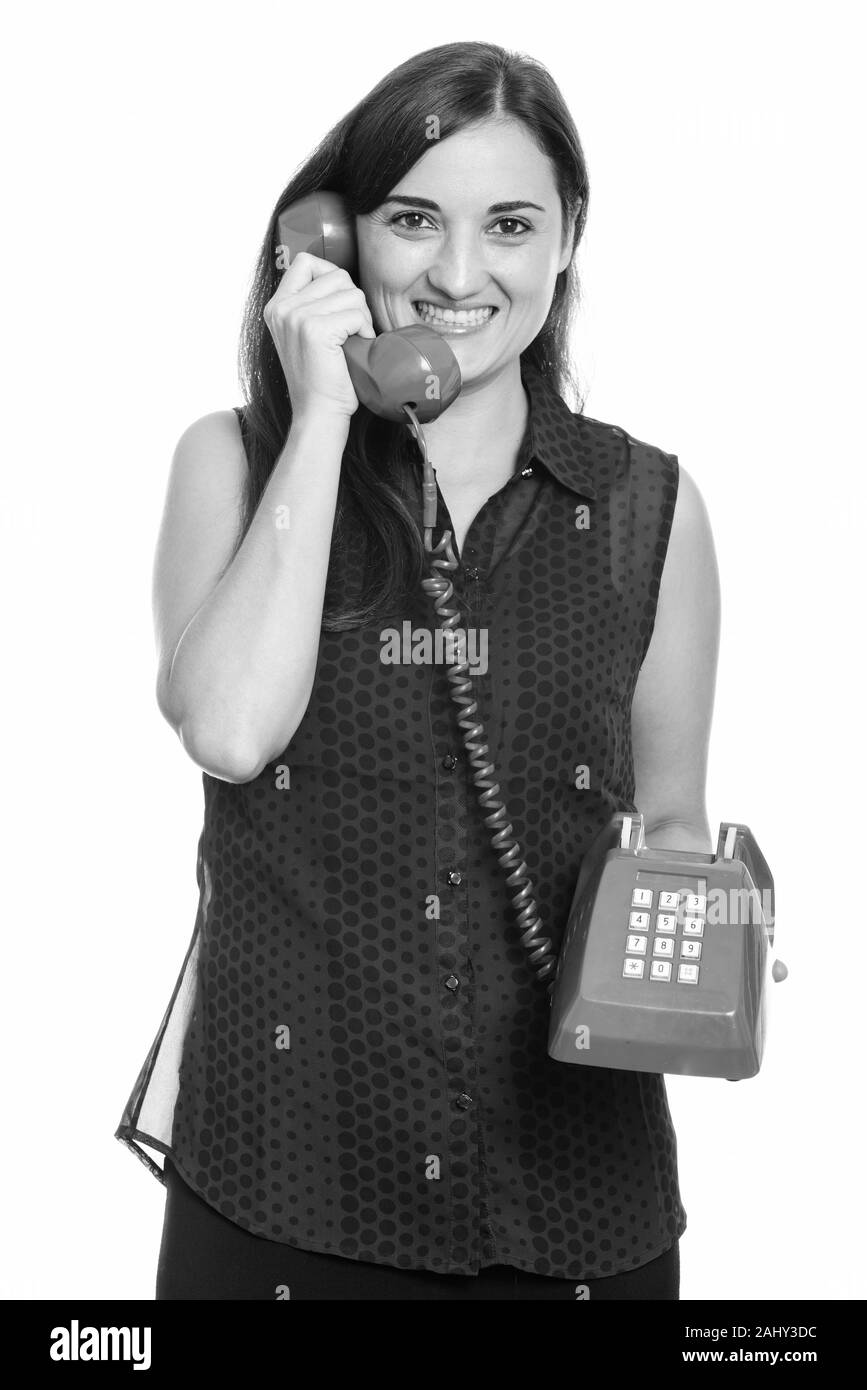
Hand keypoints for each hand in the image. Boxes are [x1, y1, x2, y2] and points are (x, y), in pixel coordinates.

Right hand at [263, 251, 375, 422]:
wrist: (318, 413)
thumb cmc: (321, 378)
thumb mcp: (304, 335)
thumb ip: (311, 305)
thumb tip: (340, 279)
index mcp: (276, 306)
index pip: (307, 262)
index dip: (332, 276)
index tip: (340, 304)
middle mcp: (282, 308)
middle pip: (336, 275)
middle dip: (353, 301)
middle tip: (352, 330)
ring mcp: (296, 317)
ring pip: (351, 293)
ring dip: (362, 317)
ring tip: (353, 342)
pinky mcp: (315, 330)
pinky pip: (356, 313)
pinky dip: (365, 331)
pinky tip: (357, 349)